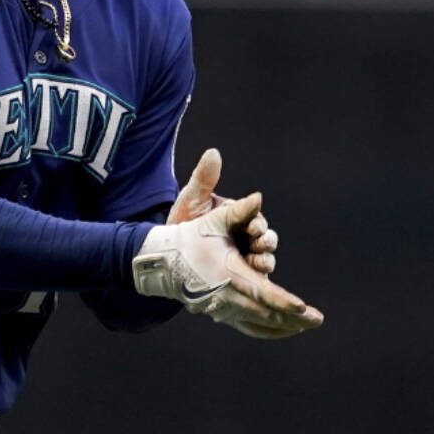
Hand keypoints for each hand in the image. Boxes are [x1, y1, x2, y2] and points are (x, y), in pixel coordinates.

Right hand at [133, 194, 322, 337]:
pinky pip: (249, 328)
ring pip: (259, 325)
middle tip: (317, 320)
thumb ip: (239, 209)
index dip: (284, 302)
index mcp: (230, 275)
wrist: (165, 261)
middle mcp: (228, 297)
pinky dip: (268, 332)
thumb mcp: (214, 220)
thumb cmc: (192, 237)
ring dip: (284, 328)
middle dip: (294, 319)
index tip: (303, 308)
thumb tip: (258, 197)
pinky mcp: (221, 314)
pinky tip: (283, 331)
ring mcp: (223, 309)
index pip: (263, 293)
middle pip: (266, 314)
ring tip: (305, 327)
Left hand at [168, 149, 278, 273]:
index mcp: (237, 217)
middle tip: (261, 244)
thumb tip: (213, 152)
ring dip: (265, 261)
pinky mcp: (238, 274)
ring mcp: (241, 256)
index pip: (255, 218)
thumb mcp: (191, 198)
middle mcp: (244, 236)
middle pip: (264, 239)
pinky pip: (253, 278)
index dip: (257, 222)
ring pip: (263, 259)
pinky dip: (257, 279)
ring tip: (260, 264)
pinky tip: (255, 281)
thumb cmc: (181, 220)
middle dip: (266, 242)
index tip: (254, 226)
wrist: (167, 251)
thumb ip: (204, 178)